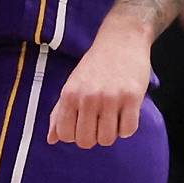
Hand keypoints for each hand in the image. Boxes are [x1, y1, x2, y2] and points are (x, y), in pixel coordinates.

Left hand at [48, 24, 150, 148]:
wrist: (121, 40)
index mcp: (70, 94)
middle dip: (93, 136)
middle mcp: (88, 97)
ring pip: (107, 139)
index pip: (66, 135)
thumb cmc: (95, 65)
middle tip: (99, 121)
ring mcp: (111, 98)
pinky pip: (128, 131)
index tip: (83, 125)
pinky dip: (127, 127)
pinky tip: (125, 113)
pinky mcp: (132, 97)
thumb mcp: (72, 84)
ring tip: (112, 116)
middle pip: (86, 141)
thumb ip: (59, 112)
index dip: (75, 135)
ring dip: (111, 132)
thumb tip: (51, 139)